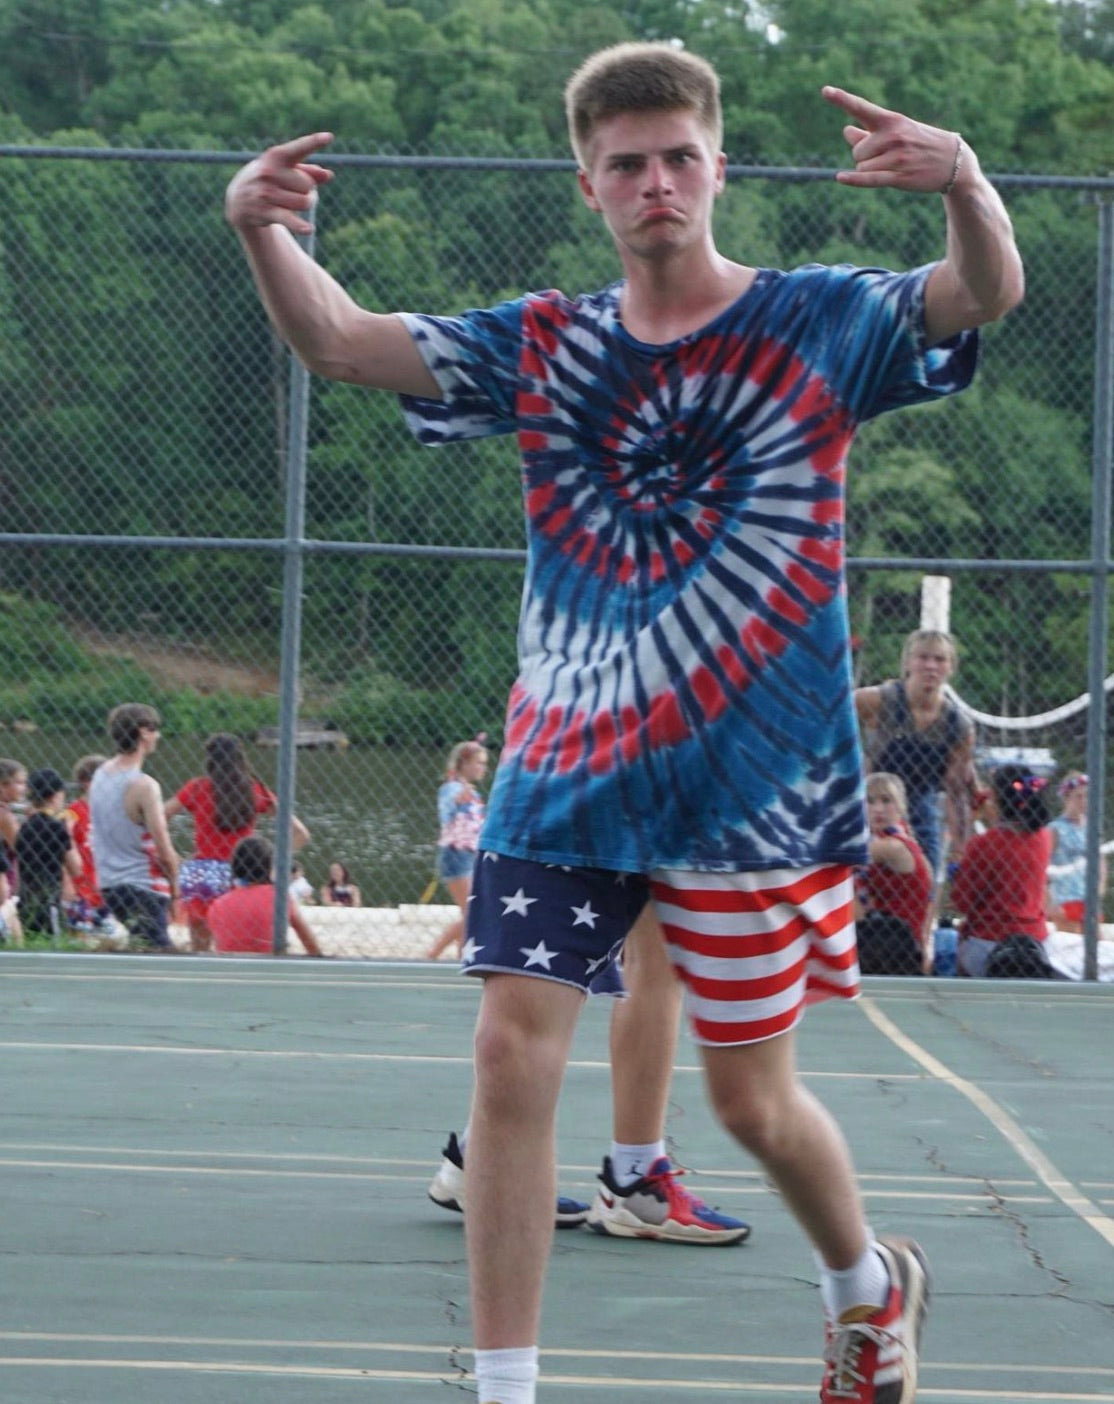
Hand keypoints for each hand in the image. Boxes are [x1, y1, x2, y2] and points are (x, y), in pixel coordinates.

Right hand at [225, 132, 334, 234]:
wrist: (239, 198)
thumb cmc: (270, 179)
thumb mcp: (286, 169)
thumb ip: (309, 171)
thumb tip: (328, 175)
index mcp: (276, 156)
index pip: (298, 148)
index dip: (314, 142)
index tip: (329, 137)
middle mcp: (269, 172)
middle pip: (308, 185)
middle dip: (307, 190)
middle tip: (294, 190)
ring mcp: (266, 192)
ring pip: (304, 203)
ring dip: (305, 205)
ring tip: (293, 202)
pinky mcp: (265, 211)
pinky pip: (288, 219)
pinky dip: (299, 225)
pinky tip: (308, 229)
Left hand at [822, 87, 964, 194]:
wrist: (953, 161)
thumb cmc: (920, 143)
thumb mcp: (898, 131)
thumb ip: (869, 131)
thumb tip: (845, 130)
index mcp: (892, 120)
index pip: (862, 108)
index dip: (842, 100)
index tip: (824, 90)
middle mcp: (893, 136)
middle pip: (856, 150)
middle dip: (864, 156)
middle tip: (886, 156)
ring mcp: (897, 157)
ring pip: (861, 166)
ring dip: (869, 170)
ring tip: (891, 166)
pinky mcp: (900, 177)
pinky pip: (869, 179)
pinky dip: (854, 180)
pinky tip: (840, 178)